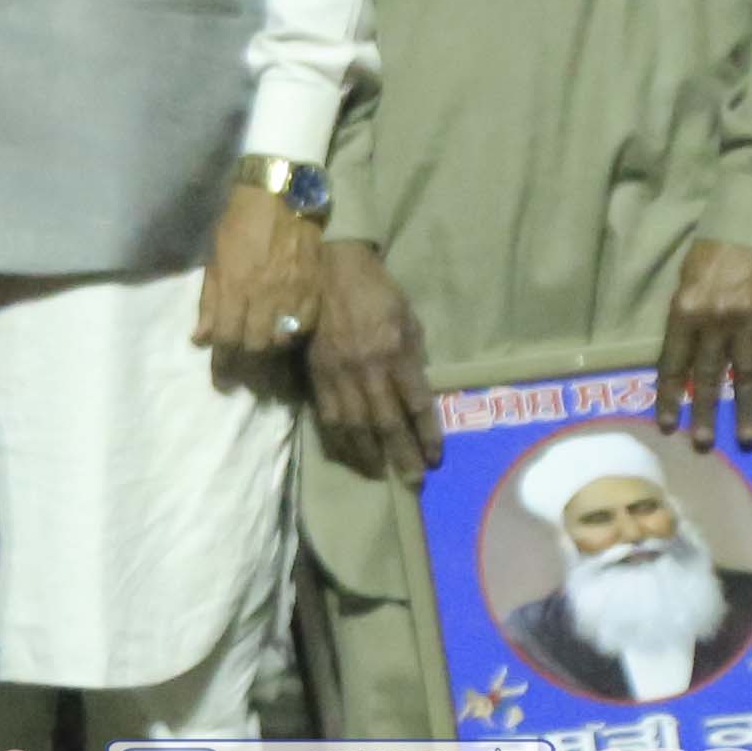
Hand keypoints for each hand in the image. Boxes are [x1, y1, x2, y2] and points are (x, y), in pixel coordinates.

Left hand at [197, 179, 324, 369]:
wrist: (280, 194)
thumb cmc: (238, 223)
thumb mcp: (214, 259)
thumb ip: (209, 301)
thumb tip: (200, 339)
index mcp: (235, 286)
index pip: (227, 339)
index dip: (223, 362)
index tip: (222, 376)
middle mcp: (264, 294)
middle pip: (256, 346)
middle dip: (246, 362)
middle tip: (243, 369)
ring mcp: (293, 292)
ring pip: (283, 341)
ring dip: (270, 352)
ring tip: (264, 355)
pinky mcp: (314, 287)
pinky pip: (306, 325)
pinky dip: (295, 336)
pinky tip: (287, 335)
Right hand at [303, 240, 434, 477]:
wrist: (330, 270)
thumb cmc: (378, 292)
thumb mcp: (408, 318)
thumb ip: (413, 356)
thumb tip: (416, 394)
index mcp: (396, 352)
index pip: (417, 404)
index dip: (427, 434)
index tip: (435, 458)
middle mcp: (368, 368)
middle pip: (387, 423)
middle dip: (402, 455)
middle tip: (412, 480)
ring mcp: (339, 374)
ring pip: (355, 426)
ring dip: (369, 455)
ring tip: (380, 474)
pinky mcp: (317, 375)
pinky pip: (328, 416)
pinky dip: (339, 440)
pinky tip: (349, 454)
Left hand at [656, 237, 751, 447]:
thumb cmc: (714, 247)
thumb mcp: (686, 279)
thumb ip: (686, 318)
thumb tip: (687, 358)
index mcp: (685, 310)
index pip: (673, 364)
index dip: (669, 397)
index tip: (667, 425)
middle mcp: (717, 319)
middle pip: (711, 376)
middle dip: (707, 413)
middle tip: (703, 445)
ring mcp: (751, 321)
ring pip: (749, 375)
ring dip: (749, 410)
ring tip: (749, 439)